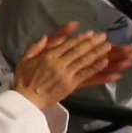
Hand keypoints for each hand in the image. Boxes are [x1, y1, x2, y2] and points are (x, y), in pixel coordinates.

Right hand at [13, 22, 131, 108]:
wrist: (26, 99)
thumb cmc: (23, 79)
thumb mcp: (24, 59)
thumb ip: (35, 46)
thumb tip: (46, 36)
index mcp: (47, 56)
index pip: (67, 44)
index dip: (80, 38)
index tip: (90, 33)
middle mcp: (58, 63)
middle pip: (78, 50)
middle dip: (92, 42)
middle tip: (103, 36)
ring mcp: (65, 74)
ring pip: (84, 60)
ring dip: (97, 52)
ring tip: (107, 46)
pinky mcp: (70, 84)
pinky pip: (85, 74)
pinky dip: (95, 67)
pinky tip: (104, 62)